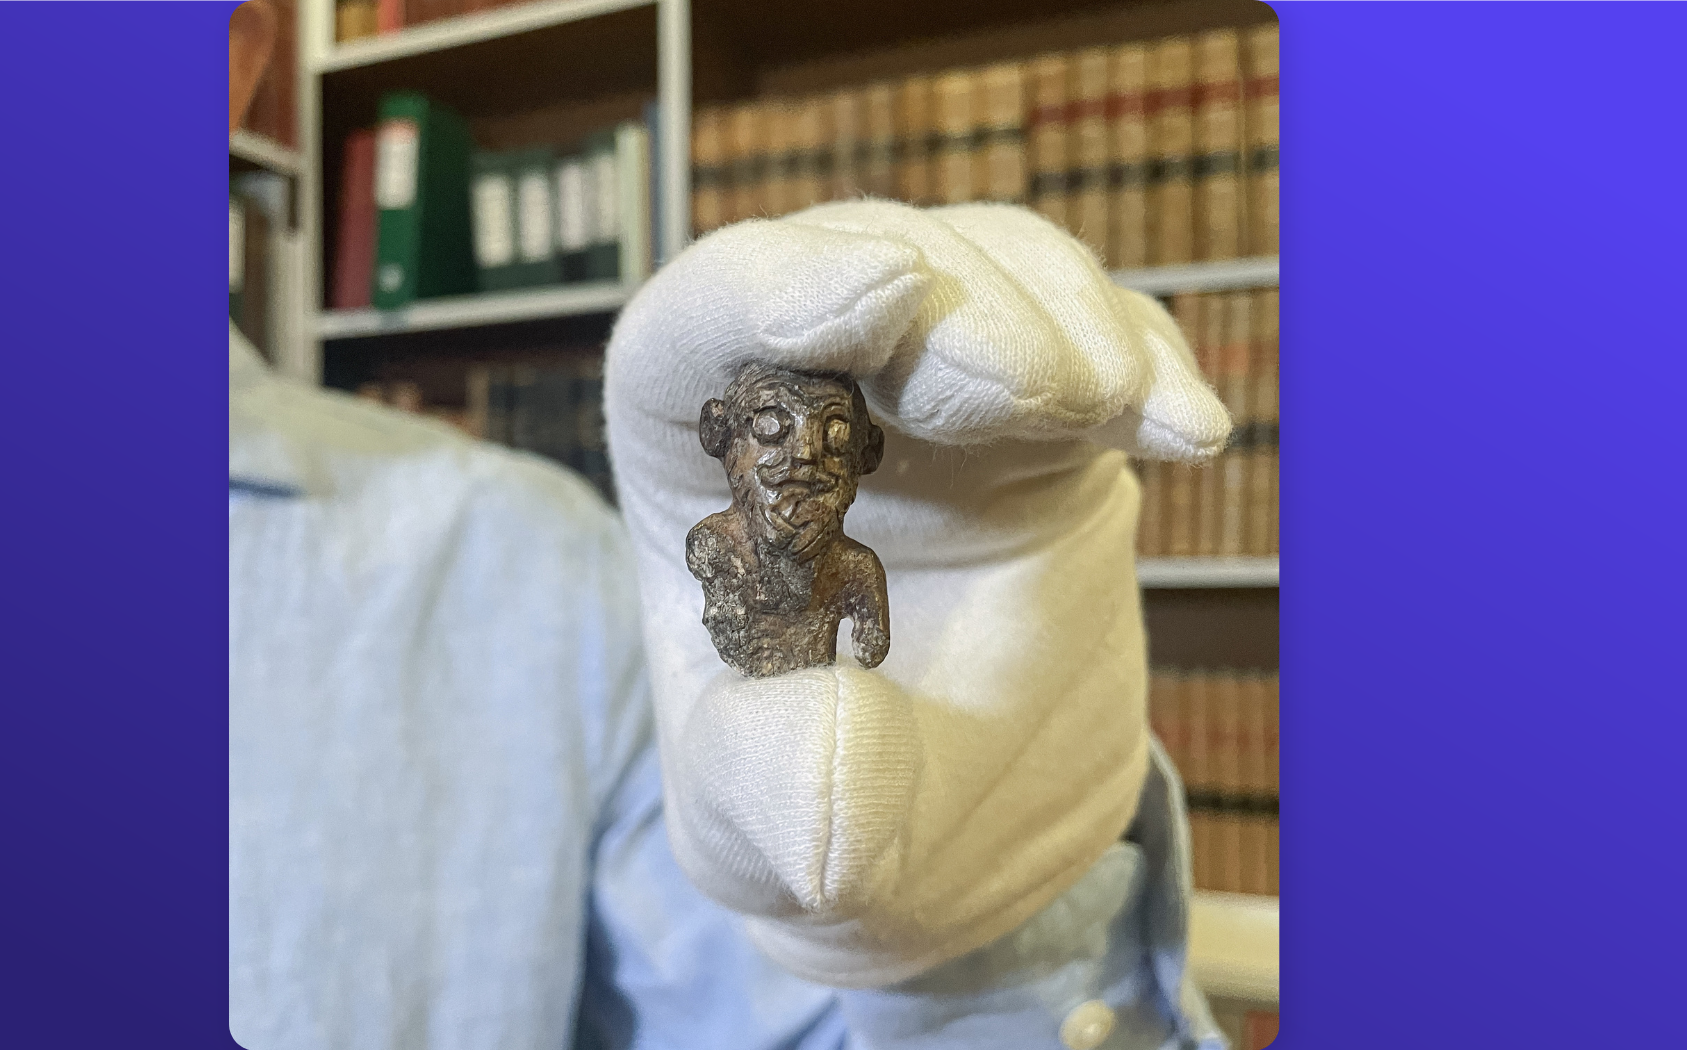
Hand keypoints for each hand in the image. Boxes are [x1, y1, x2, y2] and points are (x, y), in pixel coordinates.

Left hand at [603, 200, 1228, 986]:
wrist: (949, 833)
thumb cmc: (820, 816)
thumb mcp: (771, 845)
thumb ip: (779, 798)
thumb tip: (838, 719)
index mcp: (695, 474)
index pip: (691, 329)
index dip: (769, 287)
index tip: (883, 294)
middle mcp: (804, 401)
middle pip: (858, 261)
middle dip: (955, 305)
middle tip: (1037, 390)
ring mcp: (932, 393)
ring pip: (987, 268)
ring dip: (1058, 317)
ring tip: (1116, 411)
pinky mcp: (1042, 415)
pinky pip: (1095, 336)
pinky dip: (1146, 362)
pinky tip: (1183, 434)